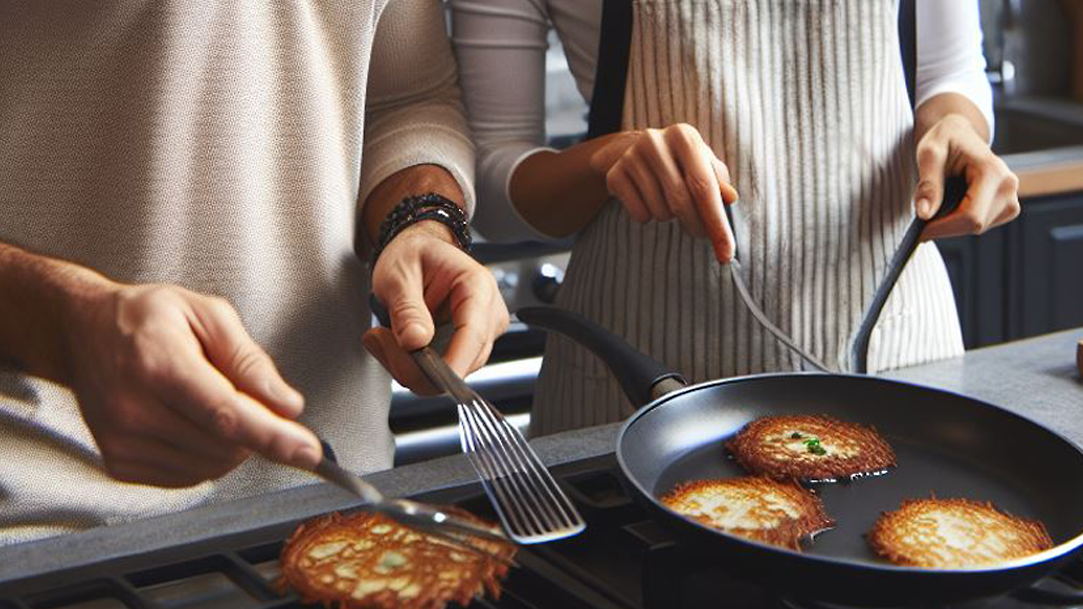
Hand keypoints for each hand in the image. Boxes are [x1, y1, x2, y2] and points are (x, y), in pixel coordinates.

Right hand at [63, 282, 320, 486]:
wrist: (83, 331)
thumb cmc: (147, 318)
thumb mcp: (208, 314)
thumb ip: (251, 360)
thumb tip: (286, 405)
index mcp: (159, 363)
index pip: (225, 414)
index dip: (272, 437)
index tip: (308, 451)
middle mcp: (133, 408)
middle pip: (224, 444)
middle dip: (257, 430)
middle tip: (250, 397)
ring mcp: (121, 441)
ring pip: (211, 466)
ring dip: (233, 444)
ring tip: (212, 401)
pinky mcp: (119, 463)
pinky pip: (188, 476)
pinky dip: (207, 456)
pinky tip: (193, 422)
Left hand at [363, 221, 508, 394]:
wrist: (417, 254)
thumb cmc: (412, 256)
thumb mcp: (399, 274)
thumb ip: (407, 308)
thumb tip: (416, 341)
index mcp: (477, 286)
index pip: (473, 336)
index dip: (451, 364)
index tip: (422, 376)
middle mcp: (488, 312)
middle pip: (463, 361)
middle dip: (417, 364)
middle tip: (378, 339)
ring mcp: (482, 332)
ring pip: (451, 372)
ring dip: (412, 365)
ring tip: (383, 336)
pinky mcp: (469, 347)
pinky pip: (444, 370)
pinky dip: (415, 365)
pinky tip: (398, 344)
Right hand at [591, 123, 739, 261]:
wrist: (635, 150)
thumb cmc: (680, 162)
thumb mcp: (703, 165)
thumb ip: (719, 183)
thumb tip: (731, 198)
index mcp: (683, 136)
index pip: (704, 185)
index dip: (717, 222)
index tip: (726, 253)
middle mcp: (655, 141)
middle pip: (681, 201)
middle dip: (695, 226)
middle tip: (700, 233)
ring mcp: (631, 157)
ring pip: (660, 211)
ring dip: (669, 217)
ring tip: (668, 202)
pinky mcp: (614, 174)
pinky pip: (639, 214)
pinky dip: (648, 216)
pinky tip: (649, 201)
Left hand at [915, 114, 1020, 239]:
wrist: (960, 134)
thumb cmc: (945, 139)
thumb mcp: (929, 154)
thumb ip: (928, 184)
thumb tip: (925, 214)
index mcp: (993, 171)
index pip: (970, 216)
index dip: (942, 227)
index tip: (919, 231)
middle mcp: (1008, 186)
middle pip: (974, 225)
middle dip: (945, 226)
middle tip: (922, 218)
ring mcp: (1011, 198)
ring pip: (977, 228)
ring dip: (952, 224)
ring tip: (938, 206)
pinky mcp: (1007, 206)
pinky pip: (981, 225)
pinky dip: (961, 222)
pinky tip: (952, 207)